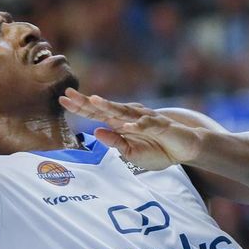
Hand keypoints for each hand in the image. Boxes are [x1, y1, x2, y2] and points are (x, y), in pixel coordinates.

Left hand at [59, 89, 204, 170]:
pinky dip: (136, 125)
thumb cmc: (158, 149)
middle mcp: (130, 117)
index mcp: (121, 124)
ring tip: (93, 101)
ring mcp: (144, 119)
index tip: (63, 101)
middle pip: (106, 108)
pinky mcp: (160, 125)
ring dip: (108, 107)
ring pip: (124, 111)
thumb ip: (115, 143)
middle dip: (87, 102)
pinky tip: (125, 126)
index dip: (80, 108)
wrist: (186, 147)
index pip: (97, 114)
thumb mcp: (132, 153)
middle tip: (69, 94)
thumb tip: (96, 132)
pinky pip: (146, 125)